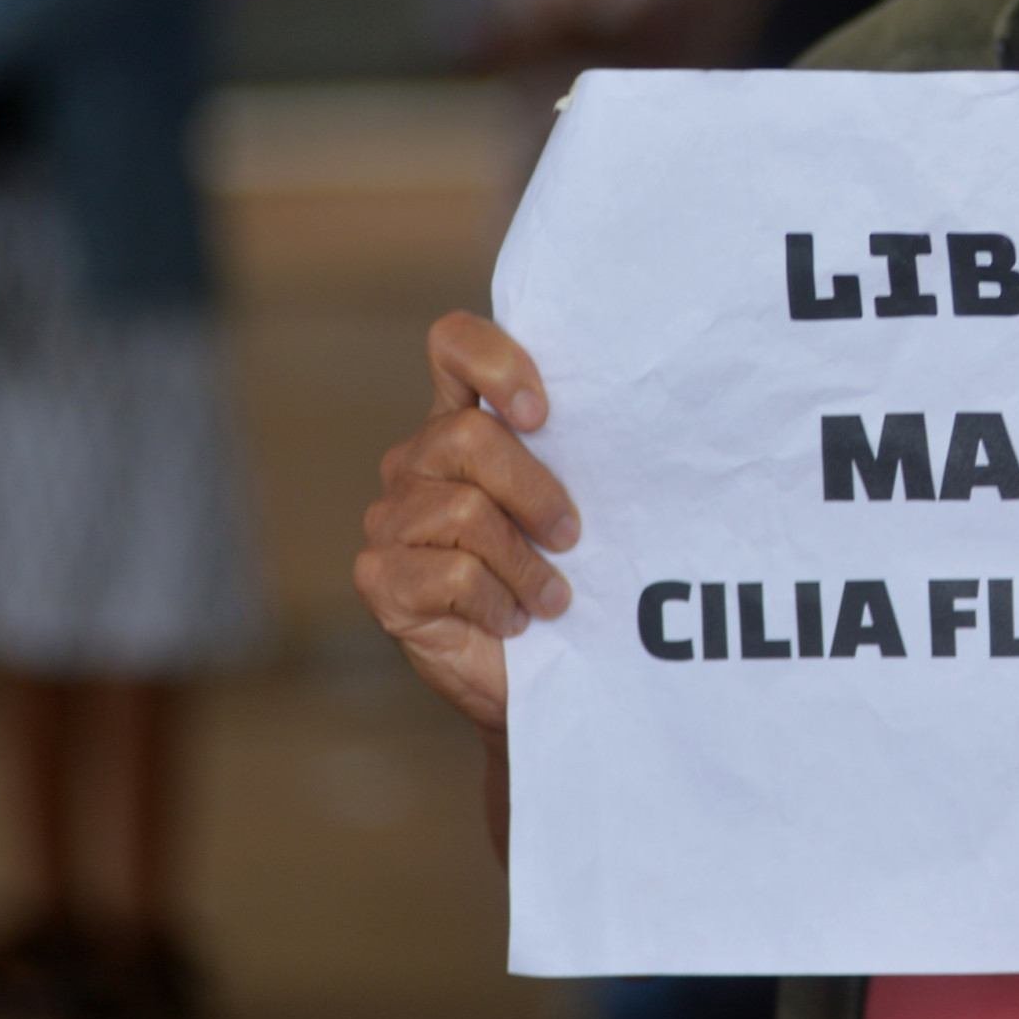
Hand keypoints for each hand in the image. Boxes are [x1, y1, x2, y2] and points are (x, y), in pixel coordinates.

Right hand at [353, 313, 580, 735]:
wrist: (540, 674)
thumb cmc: (562, 576)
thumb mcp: (577, 504)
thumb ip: (577, 453)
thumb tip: (638, 414)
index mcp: (462, 422)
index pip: (454, 344)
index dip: (496, 363)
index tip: (542, 413)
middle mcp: (416, 460)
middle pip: (468, 436)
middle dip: (536, 491)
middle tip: (572, 536)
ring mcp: (389, 518)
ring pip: (466, 511)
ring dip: (527, 564)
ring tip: (552, 595)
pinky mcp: (380, 577)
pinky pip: (453, 574)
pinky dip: (500, 602)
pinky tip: (513, 620)